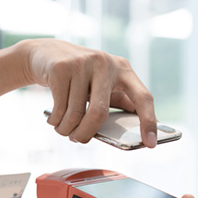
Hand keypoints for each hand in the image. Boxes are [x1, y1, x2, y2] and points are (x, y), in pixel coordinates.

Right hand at [22, 39, 156, 147]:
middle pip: (99, 113)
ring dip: (66, 130)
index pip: (143, 97)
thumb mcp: (102, 84)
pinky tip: (53, 120)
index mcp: (122, 69)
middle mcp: (104, 63)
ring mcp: (82, 63)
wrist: (46, 53)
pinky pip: (59, 108)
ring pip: (76, 114)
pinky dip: (55, 122)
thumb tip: (136, 131)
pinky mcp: (61, 68)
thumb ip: (120, 101)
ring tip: (63, 130)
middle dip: (86, 134)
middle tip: (79, 140)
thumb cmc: (80, 76)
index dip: (148, 121)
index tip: (150, 144)